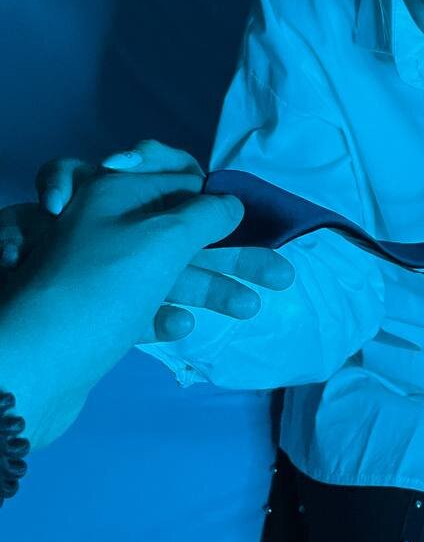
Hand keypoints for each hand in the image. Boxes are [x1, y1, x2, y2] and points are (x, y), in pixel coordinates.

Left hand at [2, 140, 295, 341]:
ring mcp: (98, 274)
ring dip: (211, 286)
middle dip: (229, 249)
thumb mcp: (162, 240)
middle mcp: (105, 226)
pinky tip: (181, 329)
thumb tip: (231, 203)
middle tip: (279, 273)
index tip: (239, 208)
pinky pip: (138, 307)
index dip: (209, 186)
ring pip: (166, 270)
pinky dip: (163, 316)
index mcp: (115, 192)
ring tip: (252, 309)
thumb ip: (206, 215)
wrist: (28, 370)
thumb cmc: (101, 290)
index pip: (171, 171)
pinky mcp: (92, 318)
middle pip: (178, 227)